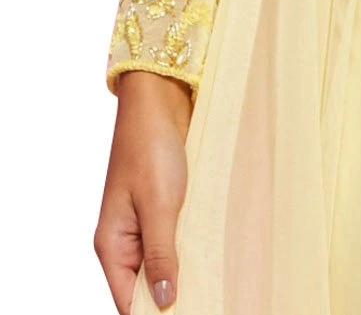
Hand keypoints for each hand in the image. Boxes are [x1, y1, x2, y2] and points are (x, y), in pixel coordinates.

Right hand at [94, 71, 191, 312]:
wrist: (159, 100)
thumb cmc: (151, 147)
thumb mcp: (159, 205)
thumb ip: (160, 254)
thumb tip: (165, 304)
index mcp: (112, 244)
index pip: (129, 302)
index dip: (156, 314)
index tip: (191, 312)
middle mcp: (124, 240)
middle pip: (146, 288)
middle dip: (174, 298)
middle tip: (211, 299)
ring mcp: (142, 224)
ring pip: (162, 265)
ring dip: (184, 274)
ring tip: (216, 285)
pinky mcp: (162, 208)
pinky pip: (173, 241)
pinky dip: (190, 250)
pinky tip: (212, 257)